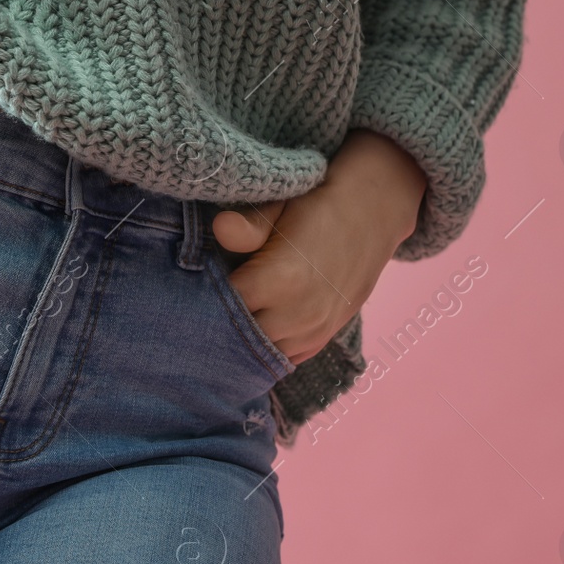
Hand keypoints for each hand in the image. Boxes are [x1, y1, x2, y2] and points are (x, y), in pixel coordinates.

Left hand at [210, 129, 427, 364]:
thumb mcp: (281, 206)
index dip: (202, 298)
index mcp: (280, 280)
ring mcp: (312, 331)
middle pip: (237, 337)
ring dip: (242, 339)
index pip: (220, 306)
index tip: (191, 288)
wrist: (373, 213)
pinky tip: (254, 332)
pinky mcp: (322, 338)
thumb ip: (249, 225)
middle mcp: (297, 314)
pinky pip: (284, 359)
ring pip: (259, 353)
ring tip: (226, 319)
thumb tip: (219, 228)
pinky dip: (267, 349)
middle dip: (218, 323)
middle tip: (200, 309)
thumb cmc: (317, 204)